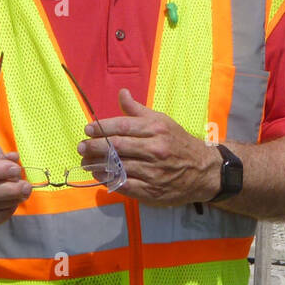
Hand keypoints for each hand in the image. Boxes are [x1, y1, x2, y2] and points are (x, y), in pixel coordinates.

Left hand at [79, 90, 220, 206]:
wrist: (203, 170)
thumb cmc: (178, 142)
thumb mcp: (162, 121)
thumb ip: (138, 110)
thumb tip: (121, 93)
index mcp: (156, 129)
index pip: (122, 126)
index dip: (102, 128)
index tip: (87, 130)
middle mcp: (155, 149)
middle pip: (117, 147)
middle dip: (95, 147)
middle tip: (81, 147)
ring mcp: (154, 172)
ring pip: (118, 167)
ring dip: (97, 164)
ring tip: (86, 161)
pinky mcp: (153, 191)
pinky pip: (125, 185)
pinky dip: (109, 180)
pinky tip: (100, 175)